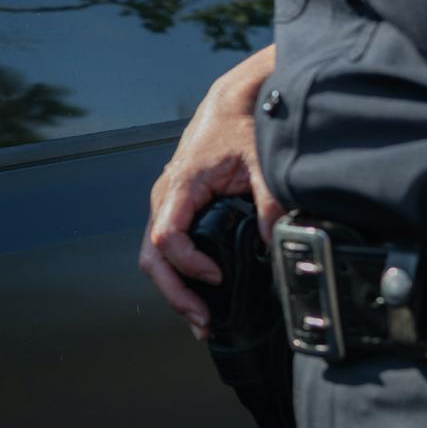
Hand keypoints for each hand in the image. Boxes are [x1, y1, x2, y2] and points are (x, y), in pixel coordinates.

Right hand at [138, 46, 281, 336]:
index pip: (168, 237)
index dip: (188, 264)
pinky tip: (199, 299)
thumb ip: (269, 200)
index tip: (217, 278)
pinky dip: (178, 278)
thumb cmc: (239, 129)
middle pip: (152, 258)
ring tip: (202, 322)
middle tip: (203, 321)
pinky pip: (166, 251)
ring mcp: (166, 207)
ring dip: (174, 292)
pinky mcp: (176, 212)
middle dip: (175, 294)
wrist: (228, 106)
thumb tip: (274, 241)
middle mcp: (164, 199)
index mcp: (180, 186)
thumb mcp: (260, 162)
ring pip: (155, 259)